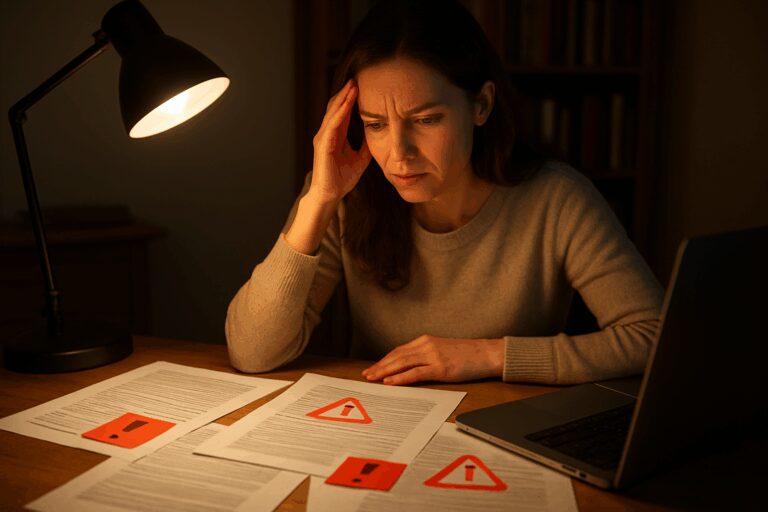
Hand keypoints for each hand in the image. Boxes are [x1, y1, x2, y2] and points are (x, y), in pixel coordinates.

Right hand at [308, 79, 371, 205]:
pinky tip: (347, 103)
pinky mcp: (322, 145)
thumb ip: (366, 145)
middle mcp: (327, 133)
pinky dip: (340, 113)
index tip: (362, 86)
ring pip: (333, 112)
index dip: (351, 98)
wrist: (330, 195)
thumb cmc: (342, 179)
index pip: (343, 112)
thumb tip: (378, 134)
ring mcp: (323, 138)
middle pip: (336, 107)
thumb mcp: (361, 158)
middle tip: (357, 78)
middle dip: (346, 93)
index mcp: (336, 136)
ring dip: (343, 98)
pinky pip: (332, 125)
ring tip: (353, 85)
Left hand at [362, 335, 504, 384]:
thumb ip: (426, 355)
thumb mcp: (442, 350)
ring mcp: (433, 356)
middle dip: (379, 366)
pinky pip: (415, 373)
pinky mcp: (440, 367)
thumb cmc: (467, 354)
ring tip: (373, 378)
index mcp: (425, 340)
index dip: (384, 360)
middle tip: (366, 374)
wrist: (487, 353)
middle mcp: (426, 345)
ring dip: (385, 371)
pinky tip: (390, 382)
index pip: (399, 351)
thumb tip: (411, 367)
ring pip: (402, 363)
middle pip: (396, 356)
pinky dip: (400, 377)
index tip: (373, 367)